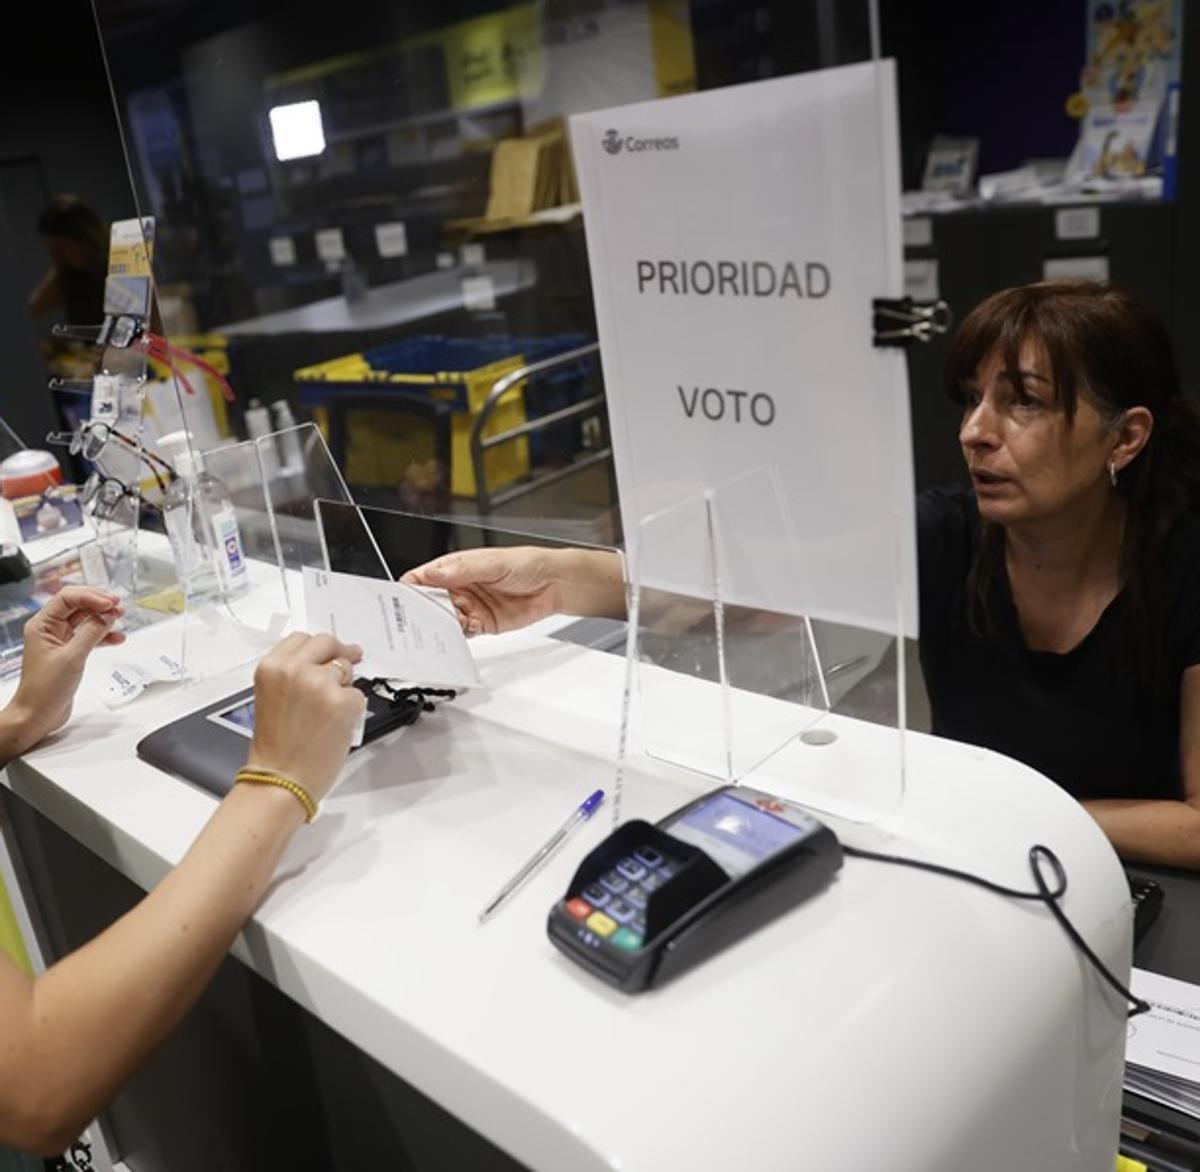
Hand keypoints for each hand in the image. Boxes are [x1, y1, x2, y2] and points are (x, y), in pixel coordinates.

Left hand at [7, 587, 124, 751]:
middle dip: (99, 603)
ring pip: (85, 619)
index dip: (91, 597)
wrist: (38, 714)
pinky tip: (117, 638)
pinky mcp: (69, 652)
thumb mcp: (71, 657)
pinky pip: (89, 635)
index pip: (68, 598)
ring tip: (121, 618)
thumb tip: (108, 616)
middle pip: (77, 605)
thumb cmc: (44, 689)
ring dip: (103, 617)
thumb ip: (91, 633)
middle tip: (119, 607)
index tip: (111, 603)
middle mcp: (49, 629)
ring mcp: (60, 640)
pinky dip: (104, 635)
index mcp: (42, 625)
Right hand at [246, 633, 365, 803]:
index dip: (319, 647)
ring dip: (344, 685)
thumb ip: (294, 676)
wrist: (281, 780)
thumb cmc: (276, 749)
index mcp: (272, 668)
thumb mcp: (272, 698)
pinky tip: (337, 726)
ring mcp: (320, 684)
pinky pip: (357, 695)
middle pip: (327, 643)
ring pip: (345, 668)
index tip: (330, 651)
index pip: (302, 639)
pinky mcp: (343, 701)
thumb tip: (325, 664)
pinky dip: (352, 709)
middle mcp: (295, 670)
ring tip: (329, 714)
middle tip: (352, 658)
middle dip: (339, 652)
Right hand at [402, 547, 565, 634]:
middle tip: (423, 618)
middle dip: (424, 611)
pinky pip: (463, 633)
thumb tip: (435, 573)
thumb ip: (463, 570)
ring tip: (447, 624)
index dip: (411, 588)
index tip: (405, 599)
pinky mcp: (480, 624)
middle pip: (429, 602)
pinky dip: (461, 635)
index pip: (423, 578)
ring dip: (443, 625)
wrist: (554, 584)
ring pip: (444, 620)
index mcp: (455, 568)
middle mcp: (459, 588)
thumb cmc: (526, 564)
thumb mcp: (492, 562)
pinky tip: (467, 628)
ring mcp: (469, 607)